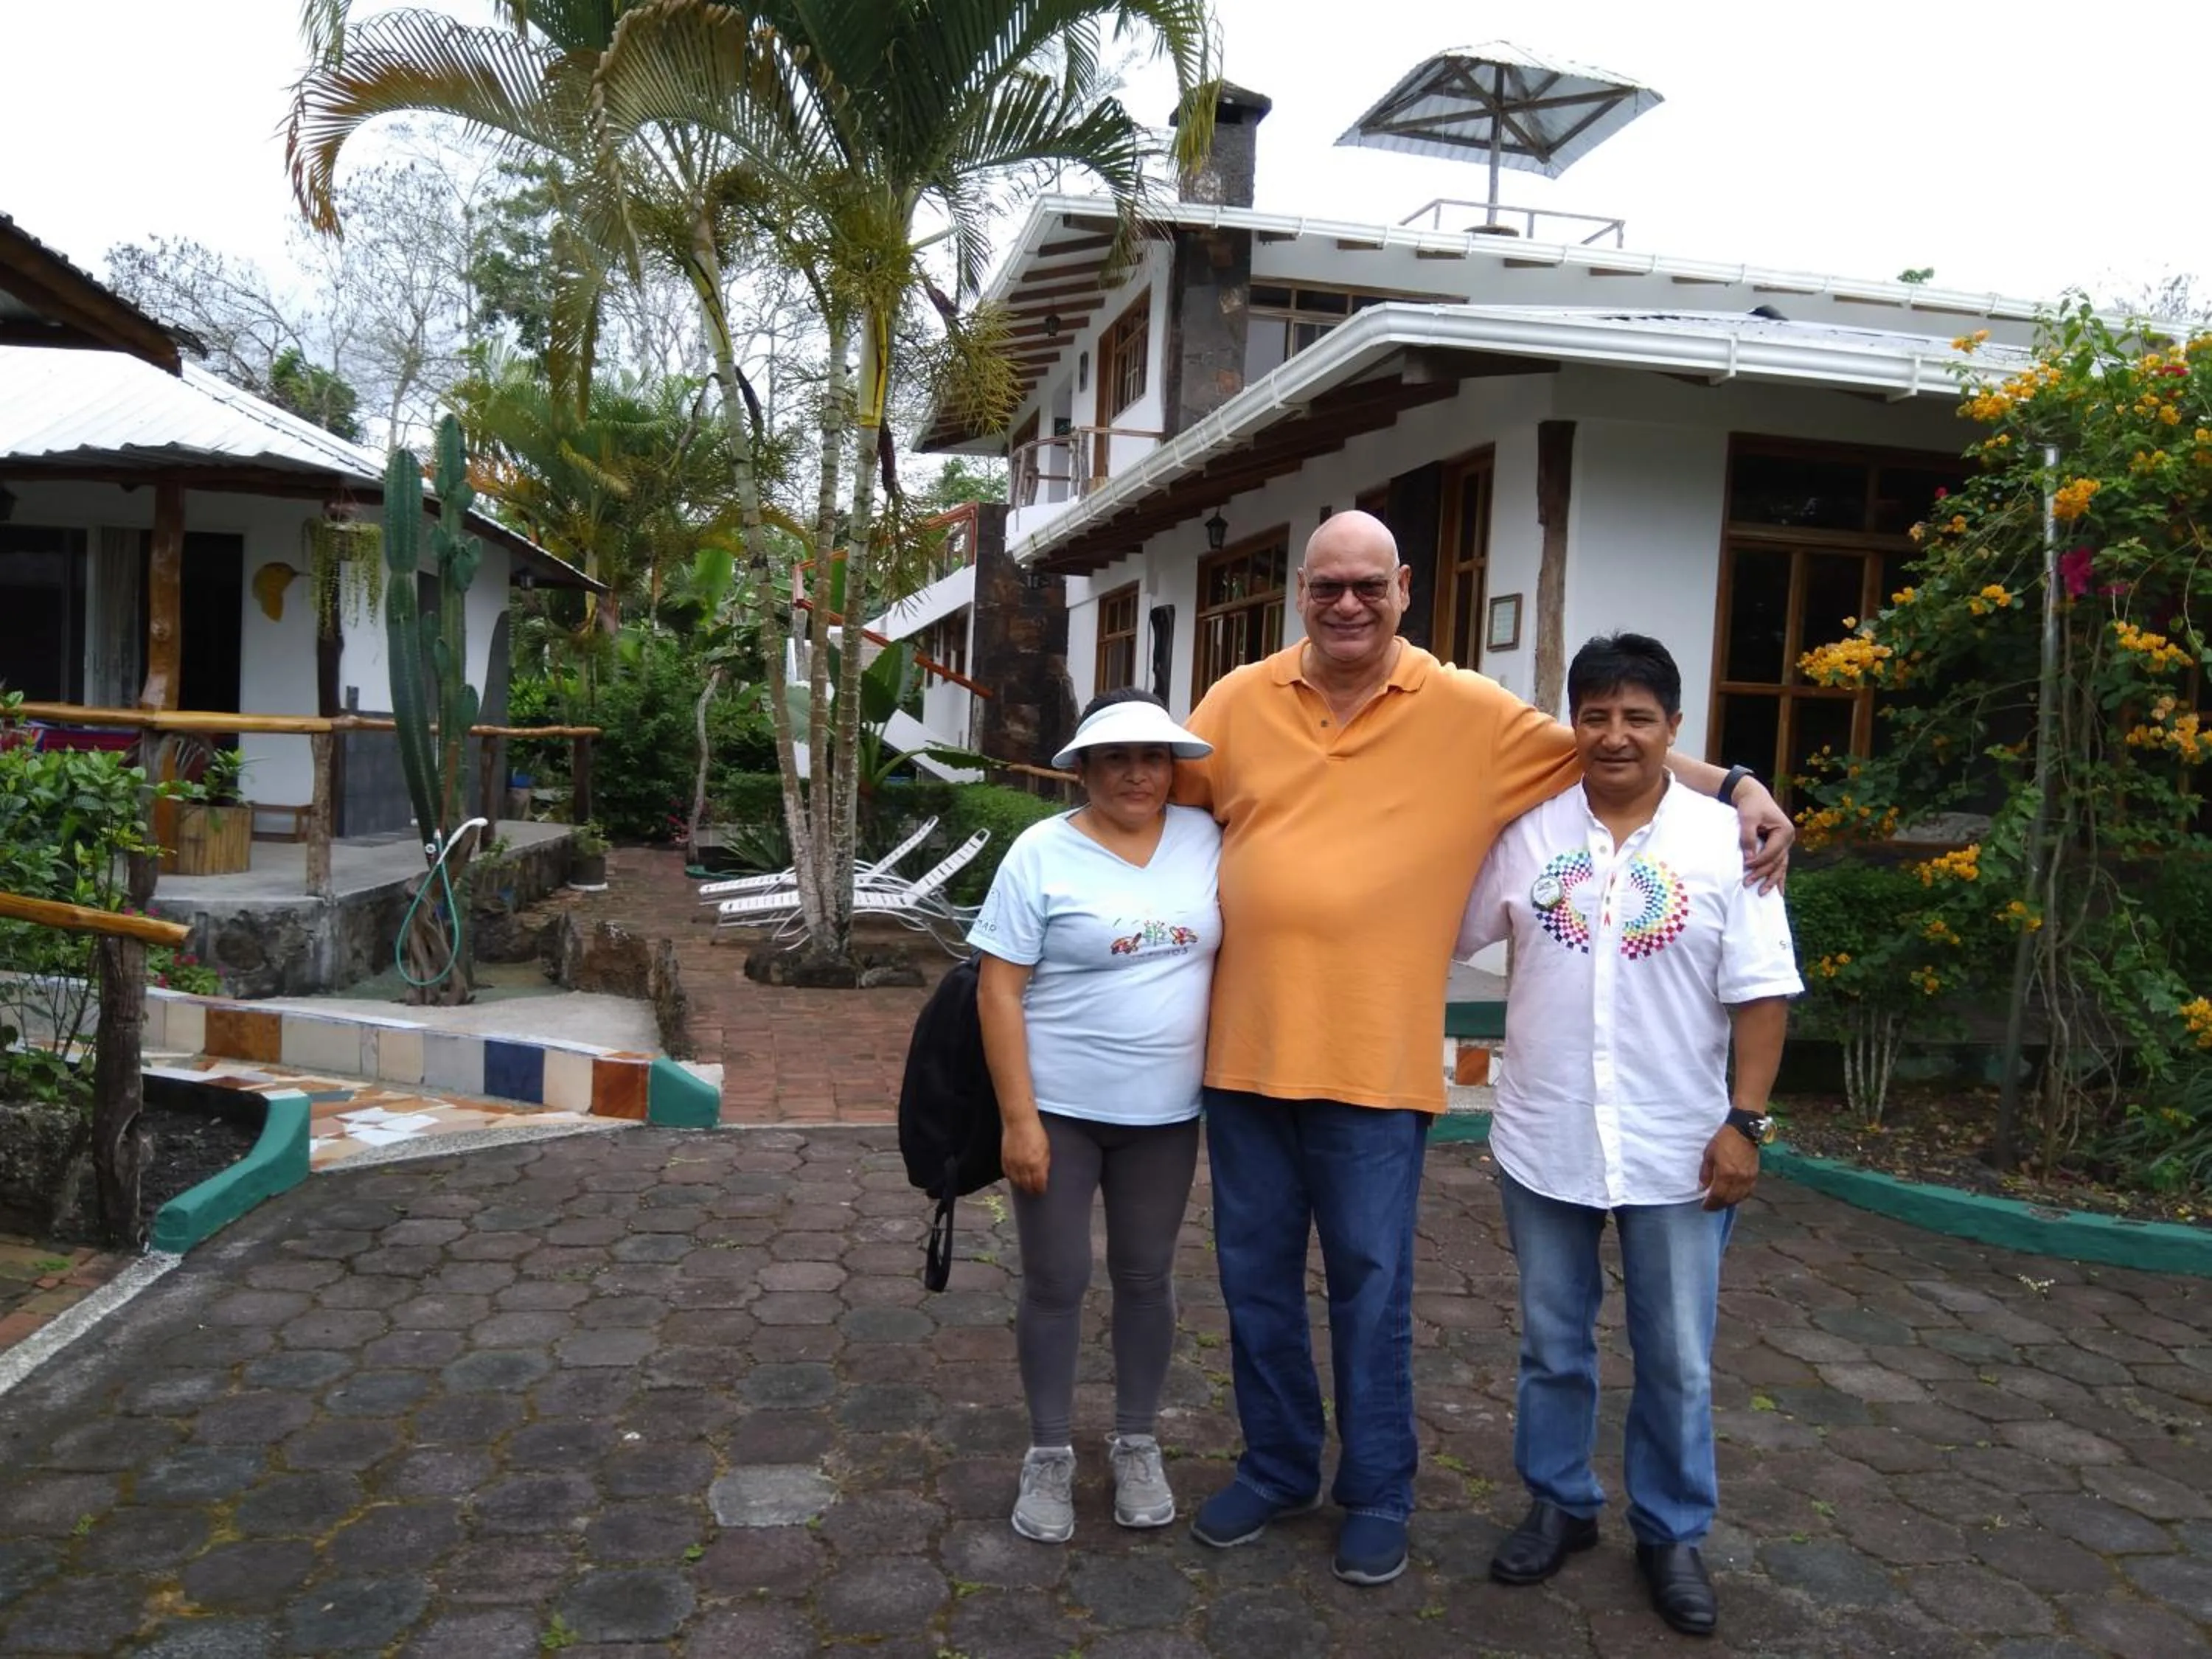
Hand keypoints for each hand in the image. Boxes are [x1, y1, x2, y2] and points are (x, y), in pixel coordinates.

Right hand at [1000, 1114, 1050, 1195]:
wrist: (1019, 1122)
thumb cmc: (1035, 1132)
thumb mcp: (1046, 1148)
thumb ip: (1044, 1163)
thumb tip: (1043, 1175)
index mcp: (1037, 1164)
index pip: (1038, 1184)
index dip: (1040, 1189)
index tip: (1041, 1191)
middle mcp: (1024, 1167)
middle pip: (1027, 1186)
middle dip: (1031, 1190)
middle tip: (1034, 1192)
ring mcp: (1013, 1164)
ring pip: (1017, 1182)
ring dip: (1022, 1186)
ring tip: (1025, 1187)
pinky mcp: (1005, 1160)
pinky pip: (1008, 1174)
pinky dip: (1012, 1178)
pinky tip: (1016, 1178)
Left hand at [1699, 1123, 1758, 1210]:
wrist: (1744, 1131)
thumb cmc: (1723, 1140)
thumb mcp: (1708, 1155)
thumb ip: (1705, 1174)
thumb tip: (1701, 1189)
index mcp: (1726, 1173)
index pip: (1717, 1195)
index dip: (1710, 1204)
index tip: (1704, 1207)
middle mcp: (1739, 1178)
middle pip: (1728, 1199)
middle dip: (1718, 1206)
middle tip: (1711, 1207)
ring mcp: (1748, 1178)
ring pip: (1739, 1198)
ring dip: (1729, 1203)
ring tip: (1720, 1203)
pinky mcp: (1755, 1175)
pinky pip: (1748, 1192)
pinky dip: (1740, 1197)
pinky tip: (1734, 1197)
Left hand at [1732, 778, 1793, 893]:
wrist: (1753, 796)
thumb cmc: (1750, 805)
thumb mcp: (1748, 819)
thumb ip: (1748, 838)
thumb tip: (1749, 859)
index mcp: (1784, 831)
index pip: (1772, 852)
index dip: (1759, 861)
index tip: (1746, 866)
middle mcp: (1788, 839)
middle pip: (1776, 862)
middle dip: (1763, 874)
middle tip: (1747, 884)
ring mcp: (1785, 844)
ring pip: (1780, 866)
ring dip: (1771, 880)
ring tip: (1762, 893)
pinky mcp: (1779, 846)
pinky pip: (1780, 864)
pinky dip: (1778, 877)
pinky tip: (1778, 890)